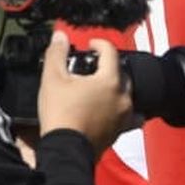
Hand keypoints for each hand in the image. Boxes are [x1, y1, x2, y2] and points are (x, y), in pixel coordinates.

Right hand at [36, 33, 133, 154]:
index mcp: (110, 80)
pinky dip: (123, 106)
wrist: (66, 148)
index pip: (111, 52)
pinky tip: (114, 107)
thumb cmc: (60, 114)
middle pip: (121, 72)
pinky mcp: (123, 128)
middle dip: (107, 65)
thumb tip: (60, 36)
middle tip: (90, 66)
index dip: (99, 44)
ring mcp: (126, 113)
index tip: (90, 45)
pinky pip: (131, 113)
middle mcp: (124, 95)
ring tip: (98, 86)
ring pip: (126, 91)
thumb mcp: (52, 79)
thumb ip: (57, 54)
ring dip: (115, 85)